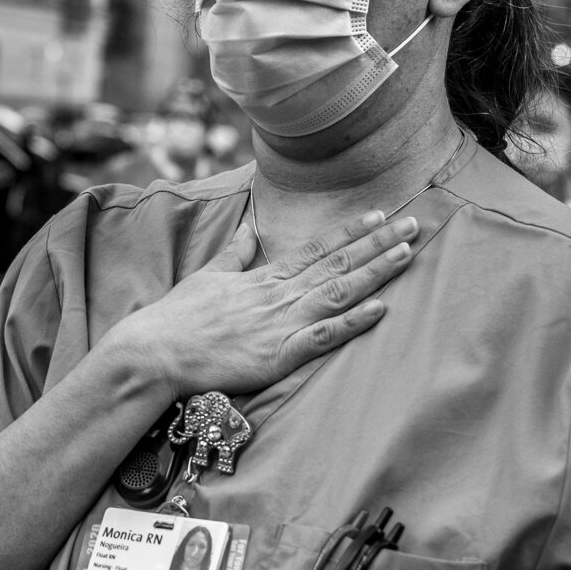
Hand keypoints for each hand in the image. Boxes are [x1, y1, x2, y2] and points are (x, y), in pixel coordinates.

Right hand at [102, 209, 418, 398]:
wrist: (157, 349)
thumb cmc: (179, 316)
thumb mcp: (209, 274)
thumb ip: (235, 252)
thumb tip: (249, 226)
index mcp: (264, 276)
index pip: (317, 248)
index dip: (351, 232)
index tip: (379, 215)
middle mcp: (279, 294)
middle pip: (338, 264)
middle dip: (378, 244)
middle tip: (413, 223)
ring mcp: (281, 323)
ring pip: (338, 292)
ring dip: (375, 272)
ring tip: (407, 252)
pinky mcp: (279, 354)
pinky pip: (323, 336)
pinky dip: (353, 322)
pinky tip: (380, 309)